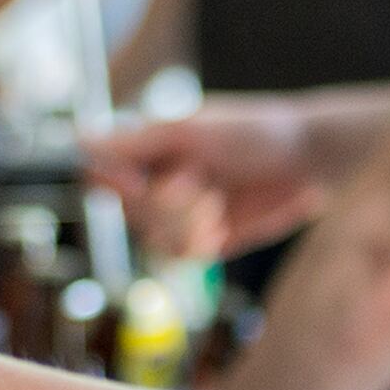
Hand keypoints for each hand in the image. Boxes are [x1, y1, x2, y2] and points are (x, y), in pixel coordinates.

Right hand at [84, 97, 339, 258]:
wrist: (310, 161)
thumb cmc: (254, 131)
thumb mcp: (192, 131)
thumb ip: (136, 141)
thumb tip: (78, 140)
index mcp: (148, 146)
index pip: (100, 172)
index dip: (114, 183)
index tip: (140, 180)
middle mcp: (157, 179)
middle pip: (127, 211)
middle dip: (164, 203)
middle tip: (201, 181)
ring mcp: (180, 213)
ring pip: (151, 239)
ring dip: (185, 225)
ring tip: (218, 203)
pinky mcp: (205, 240)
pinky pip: (179, 257)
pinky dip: (200, 244)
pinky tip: (224, 225)